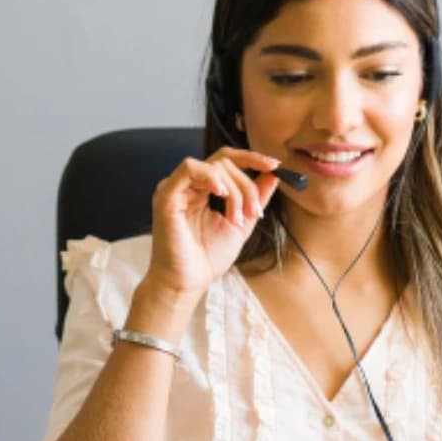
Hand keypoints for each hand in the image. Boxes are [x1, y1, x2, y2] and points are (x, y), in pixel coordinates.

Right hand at [145, 149, 280, 298]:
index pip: (226, 161)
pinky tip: (221, 194)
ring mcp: (176, 188)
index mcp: (202, 190)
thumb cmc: (208, 257)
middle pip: (224, 162)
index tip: (274, 165)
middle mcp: (188, 185)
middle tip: (254, 211)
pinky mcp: (167, 195)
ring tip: (236, 218)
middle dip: (247, 185)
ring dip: (234, 189)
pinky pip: (190, 168)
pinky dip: (211, 176)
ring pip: (213, 165)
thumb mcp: (242, 223)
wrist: (189, 282)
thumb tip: (273, 174)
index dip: (251, 158)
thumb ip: (256, 198)